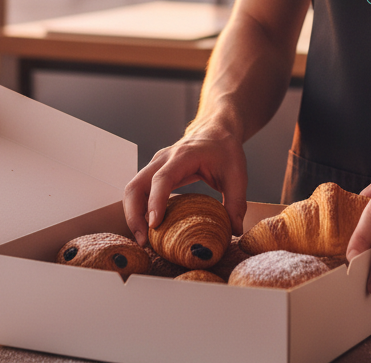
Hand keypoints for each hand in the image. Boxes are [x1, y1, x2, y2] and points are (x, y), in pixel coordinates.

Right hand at [123, 121, 247, 245]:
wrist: (216, 130)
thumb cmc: (225, 150)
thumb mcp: (237, 174)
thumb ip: (237, 202)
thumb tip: (235, 231)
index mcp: (184, 156)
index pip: (162, 178)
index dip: (155, 202)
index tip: (154, 225)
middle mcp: (163, 159)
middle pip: (135, 186)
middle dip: (134, 215)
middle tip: (144, 241)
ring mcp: (156, 165)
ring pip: (132, 189)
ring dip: (133, 215)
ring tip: (145, 240)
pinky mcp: (154, 173)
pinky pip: (139, 192)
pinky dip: (138, 210)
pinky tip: (149, 228)